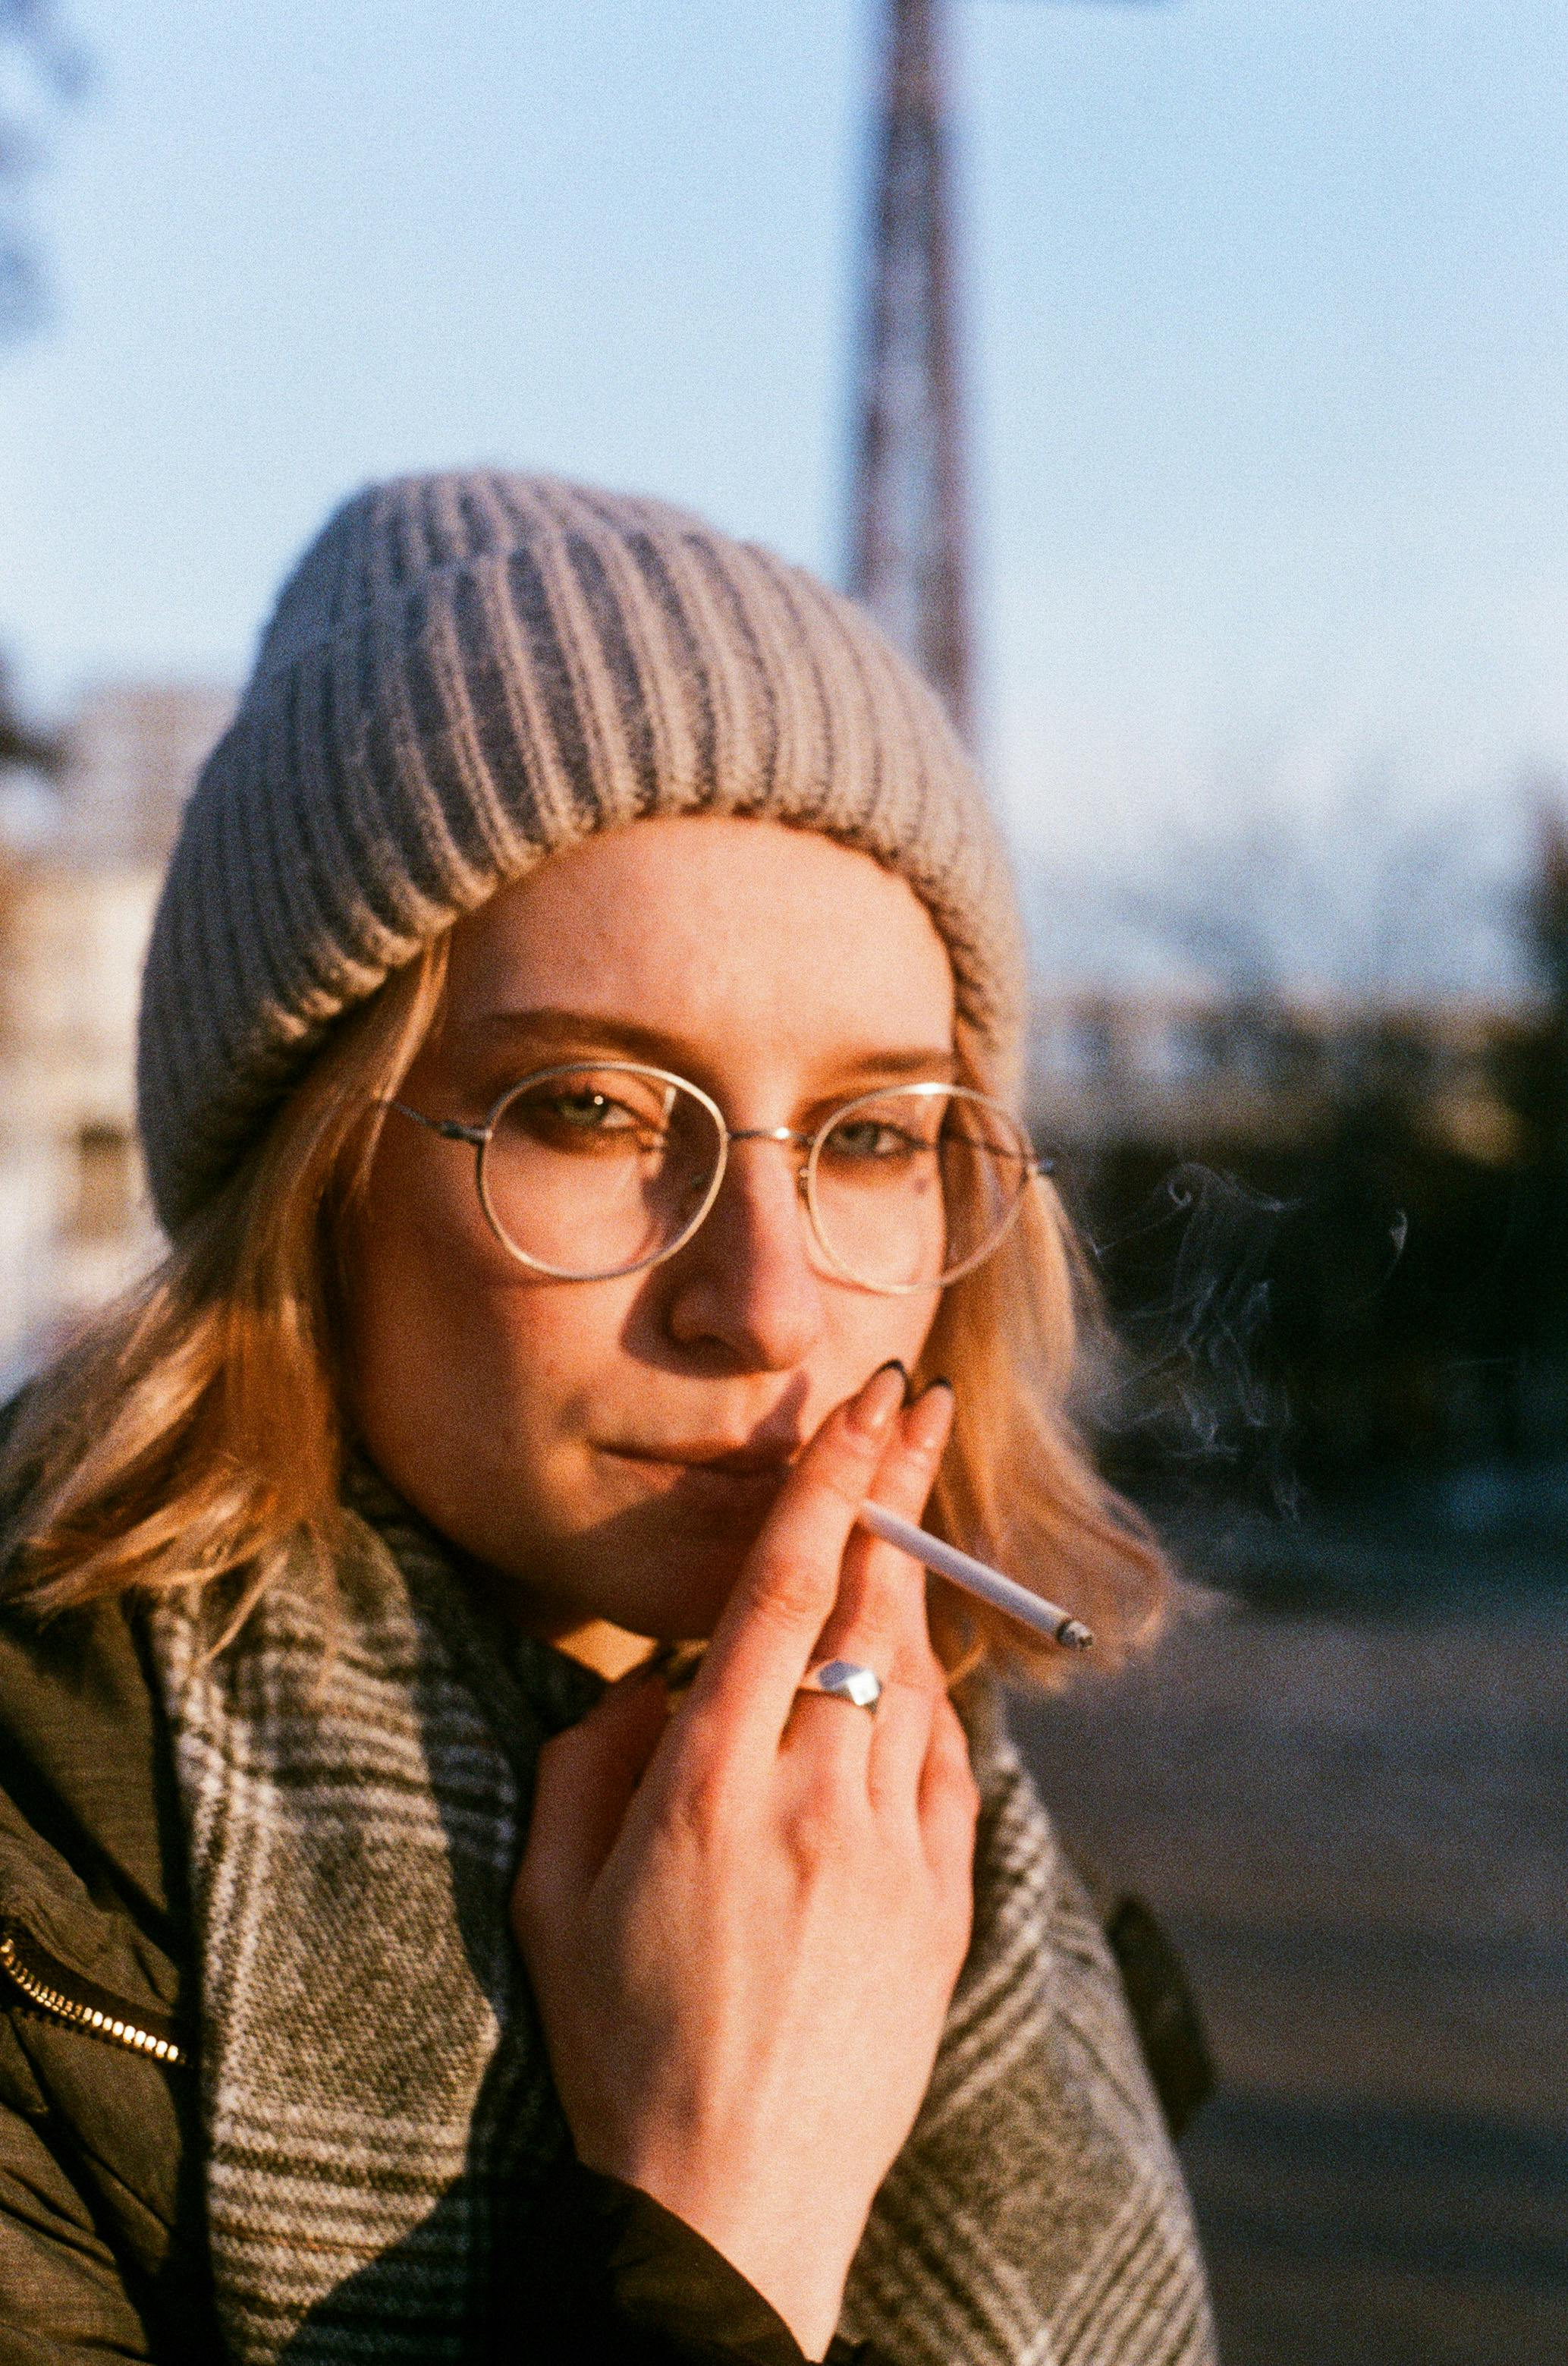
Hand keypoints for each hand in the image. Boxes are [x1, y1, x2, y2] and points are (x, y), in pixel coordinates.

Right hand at [513, 1366, 978, 2360]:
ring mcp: (893, 1853)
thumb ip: (592, 1759)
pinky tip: (908, 1697)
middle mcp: (813, 1797)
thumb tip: (655, 1682)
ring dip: (912, 1593)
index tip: (860, 1405)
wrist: (729, 2208)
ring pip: (919, 1680)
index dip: (826, 1480)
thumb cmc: (617, 2047)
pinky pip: (953, 1773)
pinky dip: (933, 1714)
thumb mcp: (550, 1896)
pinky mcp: (945, 1908)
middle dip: (899, 1489)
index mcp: (707, 1782)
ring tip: (904, 1528)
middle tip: (919, 1403)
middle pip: (873, 1605)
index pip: (782, 1589)